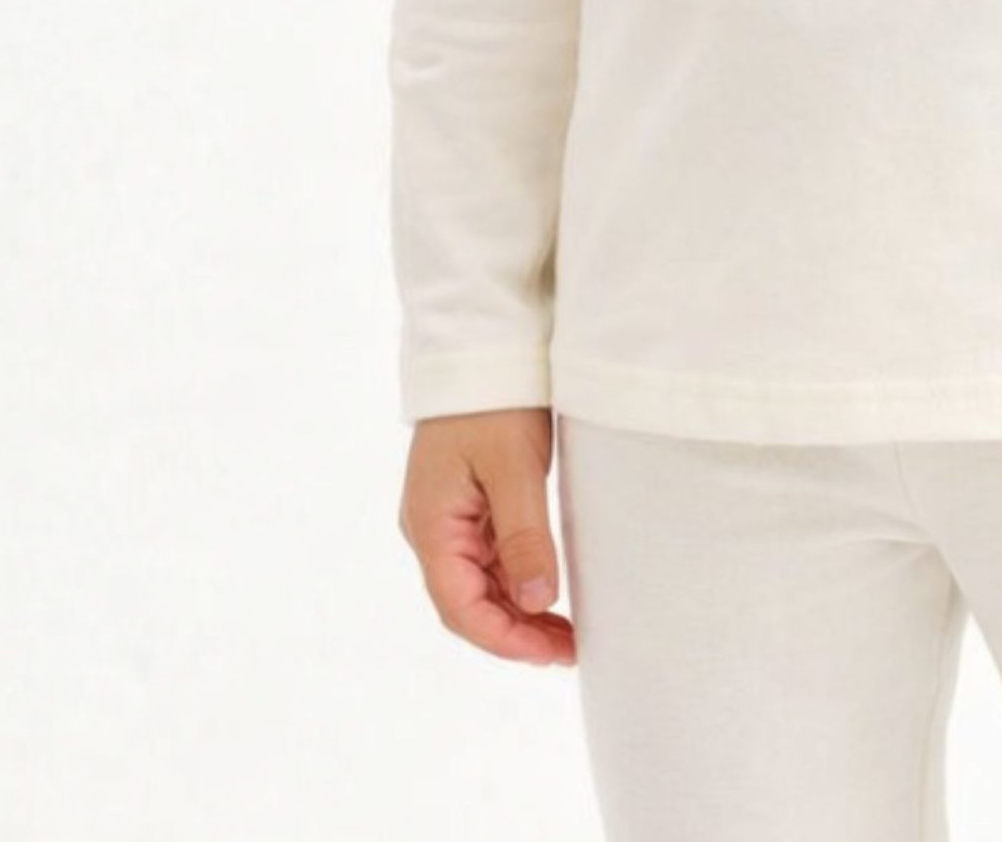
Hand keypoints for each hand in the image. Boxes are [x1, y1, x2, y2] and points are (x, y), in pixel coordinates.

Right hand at [398, 406, 574, 666]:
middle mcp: (432, 529)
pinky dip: (515, 581)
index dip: (505, 640)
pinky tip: (546, 592)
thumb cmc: (494, 402)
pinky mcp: (466, 504)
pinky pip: (486, 558)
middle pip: (467, 603)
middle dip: (515, 633)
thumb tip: (538, 601)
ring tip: (566, 631)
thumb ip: (524, 537)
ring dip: (517, 611)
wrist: (481, 347)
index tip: (551, 654)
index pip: (460, 607)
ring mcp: (447, 517)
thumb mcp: (514, 469)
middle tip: (569, 650)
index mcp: (432, 526)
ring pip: (478, 585)